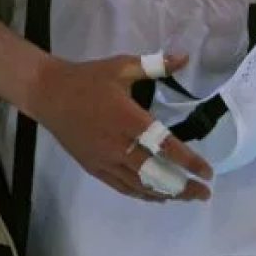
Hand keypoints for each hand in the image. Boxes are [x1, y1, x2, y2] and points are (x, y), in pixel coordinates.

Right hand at [29, 53, 212, 203]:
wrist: (48, 93)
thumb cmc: (88, 79)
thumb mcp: (122, 66)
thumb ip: (155, 65)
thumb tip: (184, 57)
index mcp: (129, 119)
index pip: (165, 146)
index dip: (188, 162)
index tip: (208, 172)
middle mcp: (118, 145)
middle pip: (155, 174)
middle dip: (182, 187)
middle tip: (204, 194)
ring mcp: (104, 159)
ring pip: (139, 185)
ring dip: (165, 194)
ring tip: (185, 197)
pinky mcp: (93, 167)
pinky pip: (121, 186)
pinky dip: (141, 194)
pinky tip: (156, 196)